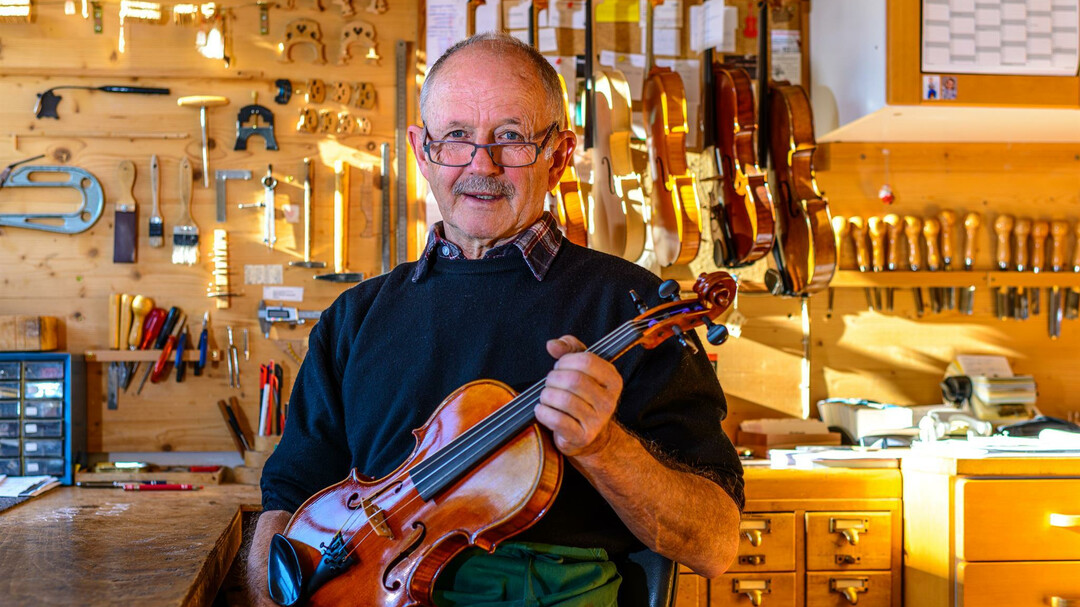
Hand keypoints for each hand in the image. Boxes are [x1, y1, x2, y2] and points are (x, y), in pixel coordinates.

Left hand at [536, 335, 623, 457]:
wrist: (589, 435)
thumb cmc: (582, 396)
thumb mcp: (581, 369)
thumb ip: (569, 350)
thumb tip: (552, 344)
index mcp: (613, 380)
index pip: (587, 361)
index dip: (566, 360)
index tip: (560, 366)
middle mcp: (609, 401)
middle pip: (573, 380)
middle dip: (554, 378)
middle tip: (550, 382)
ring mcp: (597, 421)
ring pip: (564, 400)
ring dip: (547, 395)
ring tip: (546, 396)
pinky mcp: (582, 436)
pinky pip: (556, 420)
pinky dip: (543, 412)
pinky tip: (542, 409)